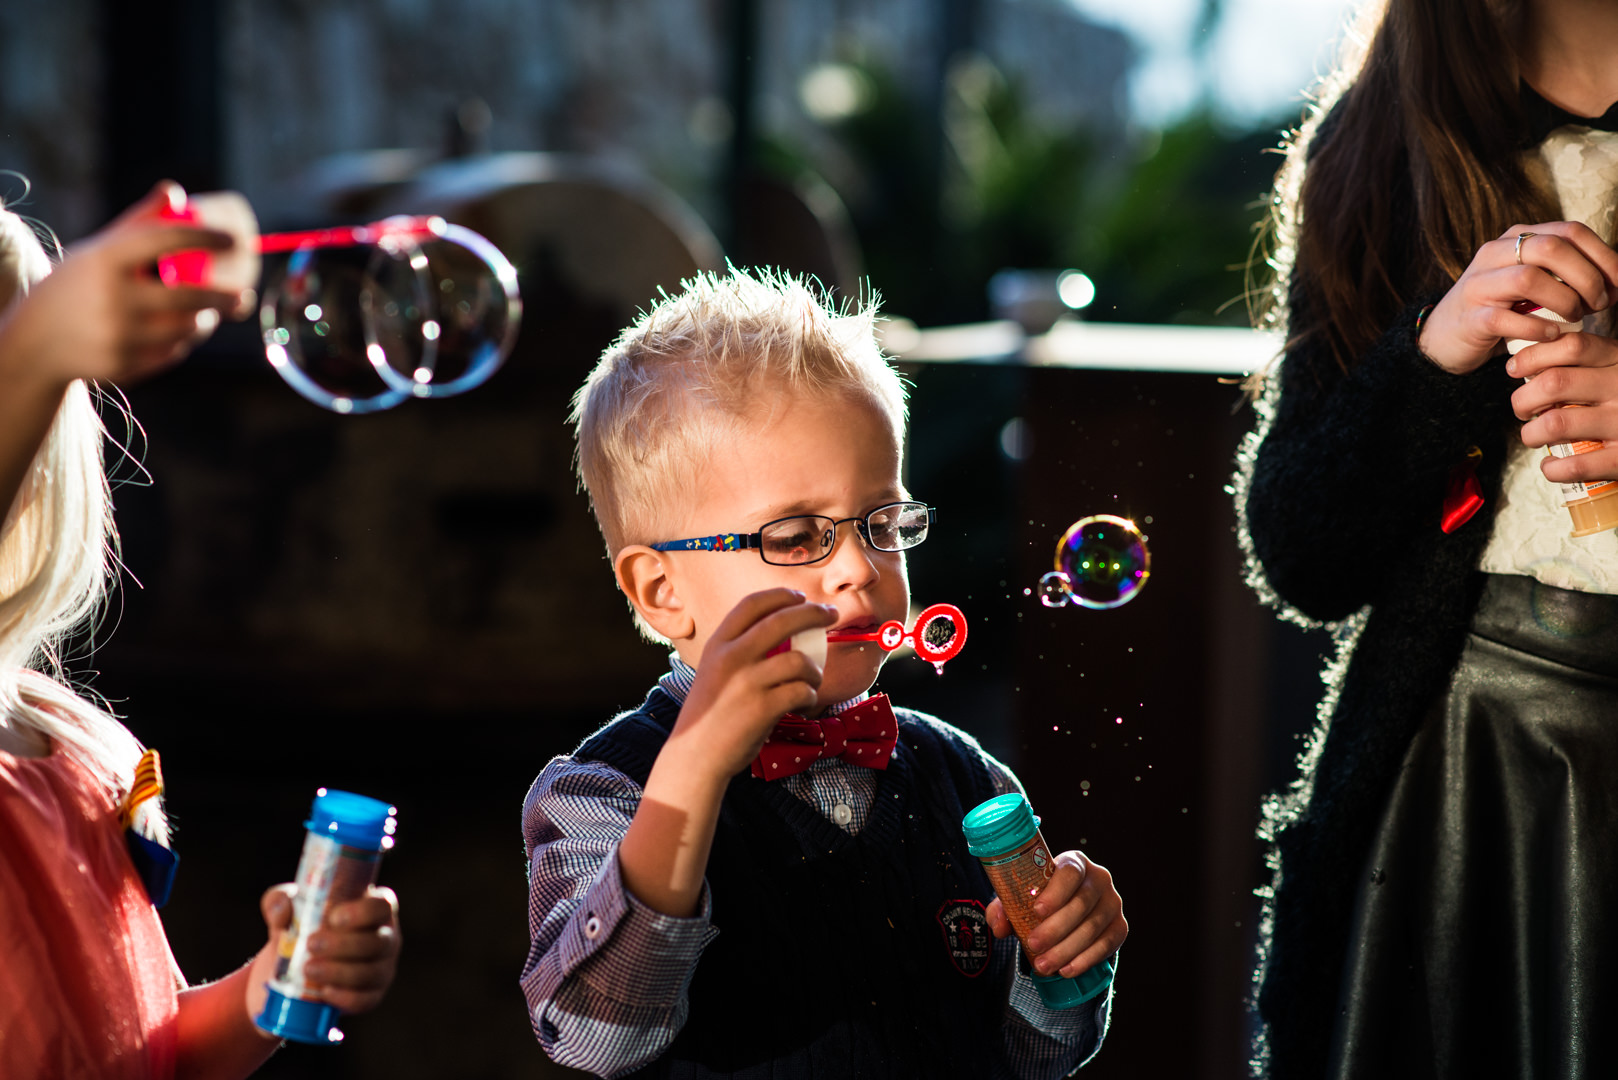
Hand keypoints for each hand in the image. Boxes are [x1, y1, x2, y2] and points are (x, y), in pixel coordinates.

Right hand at [0, 180, 247, 392]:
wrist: (37, 340)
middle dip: (224, 297)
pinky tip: (173, 334)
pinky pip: (172, 353)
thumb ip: (139, 223)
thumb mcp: (99, 250)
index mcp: (105, 259)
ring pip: (186, 328)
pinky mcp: (124, 365)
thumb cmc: (78, 285)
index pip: (165, 239)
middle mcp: (112, 297)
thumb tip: (174, 191)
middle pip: (189, 296)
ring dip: (203, 320)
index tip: (233, 240)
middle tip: (241, 296)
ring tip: (204, 313)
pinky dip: (180, 342)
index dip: (204, 237)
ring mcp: (117, 335)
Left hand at [245, 883, 401, 1021]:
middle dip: (345, 945)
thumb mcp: (287, 911)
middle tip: (311, 944)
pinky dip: (344, 997)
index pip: (383, 906)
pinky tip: (325, 991)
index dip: (364, 912)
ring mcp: (382, 969)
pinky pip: (365, 999)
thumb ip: (279, 902)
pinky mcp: (371, 996)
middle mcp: (385, 938)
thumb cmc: (300, 929)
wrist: (290, 972)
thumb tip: (281, 908)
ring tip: (308, 969)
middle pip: (379, 941)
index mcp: (373, 910)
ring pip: (372, 972)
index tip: (334, 917)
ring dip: (340, 972)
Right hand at [670, 588, 836, 780]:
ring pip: (798, 660)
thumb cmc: (710, 714)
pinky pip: (801, 691)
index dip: (780, 596)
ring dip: (815, 669)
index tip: (800, 597)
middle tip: (830, 615)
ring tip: (813, 680)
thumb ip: (739, 651)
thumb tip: (783, 634)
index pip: (752, 604)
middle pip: (782, 620)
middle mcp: (731, 657)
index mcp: (718, 644)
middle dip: (813, 613)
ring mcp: (747, 682)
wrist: (695, 755)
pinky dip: (810, 696)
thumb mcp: (714, 671)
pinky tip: (805, 703)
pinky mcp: (762, 708)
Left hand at [987, 851, 1126, 978]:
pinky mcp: (1120, 926)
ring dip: (1066, 949)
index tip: (1037, 911)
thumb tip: (998, 925)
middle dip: (1056, 928)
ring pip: (1092, 928)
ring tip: (1043, 965)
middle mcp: (1099, 878)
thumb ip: (1005, 907)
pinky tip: (1066, 970)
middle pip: (1081, 903)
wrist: (1070, 912)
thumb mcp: (1021, 897)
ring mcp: (1112, 903)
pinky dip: (1085, 959)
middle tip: (1033, 945)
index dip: (1056, 892)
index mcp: (1074, 862)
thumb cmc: (1042, 899)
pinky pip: (1106, 944)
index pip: (1070, 872)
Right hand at [1418, 222, 1617, 374]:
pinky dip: (1536, 327)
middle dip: (1586, 276)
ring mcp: (1478, 285)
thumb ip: (1566, 273)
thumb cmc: (1502, 310)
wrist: (1446, 338)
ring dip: (1563, 300)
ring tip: (1575, 318)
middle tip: (1599, 303)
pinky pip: (1506, 318)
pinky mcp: (1470, 318)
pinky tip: (1551, 335)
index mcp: (1516, 238)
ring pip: (1528, 278)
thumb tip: (1616, 281)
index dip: (1604, 256)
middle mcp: (1494, 254)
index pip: (1570, 230)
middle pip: (1551, 247)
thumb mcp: (1535, 282)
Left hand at [1509, 330, 1617, 483]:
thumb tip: (1528, 364)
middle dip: (1523, 399)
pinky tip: (1551, 464)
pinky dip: (1553, 468)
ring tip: (1533, 436)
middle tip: (1523, 409)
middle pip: (1554, 383)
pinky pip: (1576, 465)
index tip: (1514, 369)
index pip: (1571, 346)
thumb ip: (1586, 361)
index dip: (1533, 356)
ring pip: (1556, 423)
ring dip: (1531, 433)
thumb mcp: (1616, 366)